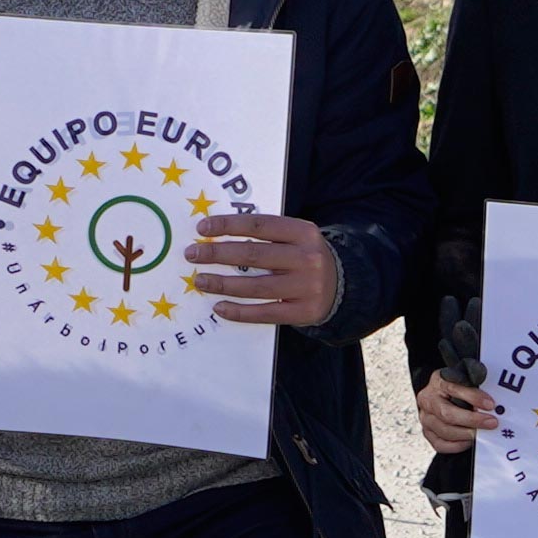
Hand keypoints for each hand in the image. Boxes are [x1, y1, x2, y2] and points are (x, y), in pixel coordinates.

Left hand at [190, 209, 336, 328]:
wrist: (345, 287)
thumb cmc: (307, 258)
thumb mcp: (297, 238)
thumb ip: (267, 234)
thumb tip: (218, 234)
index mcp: (304, 232)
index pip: (260, 224)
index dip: (228, 225)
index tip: (202, 227)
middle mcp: (307, 258)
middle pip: (254, 254)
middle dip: (217, 253)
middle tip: (192, 254)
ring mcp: (306, 287)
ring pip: (256, 286)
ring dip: (223, 283)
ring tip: (200, 280)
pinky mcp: (303, 312)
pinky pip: (265, 313)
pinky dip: (239, 311)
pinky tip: (219, 307)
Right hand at [416, 372, 502, 446]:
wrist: (443, 396)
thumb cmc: (458, 388)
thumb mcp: (464, 380)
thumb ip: (474, 386)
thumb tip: (490, 401)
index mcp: (438, 381)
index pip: (454, 388)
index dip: (473, 397)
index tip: (490, 404)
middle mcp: (428, 400)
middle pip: (447, 414)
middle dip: (472, 420)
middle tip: (491, 422)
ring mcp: (426, 418)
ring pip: (445, 431)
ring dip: (467, 434)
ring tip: (483, 433)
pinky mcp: (428, 433)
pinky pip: (441, 445)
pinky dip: (458, 445)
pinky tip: (470, 441)